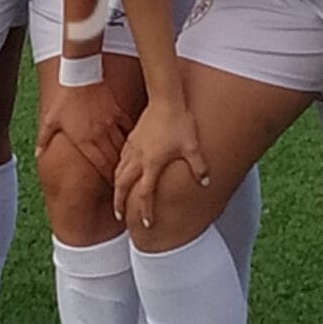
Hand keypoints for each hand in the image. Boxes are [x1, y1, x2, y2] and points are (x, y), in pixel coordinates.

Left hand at [37, 63, 130, 180]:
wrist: (81, 76)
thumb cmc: (64, 99)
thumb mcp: (51, 120)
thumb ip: (44, 139)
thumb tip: (37, 154)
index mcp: (84, 140)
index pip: (100, 165)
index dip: (108, 178)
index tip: (114, 188)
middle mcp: (100, 135)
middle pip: (113, 160)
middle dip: (120, 173)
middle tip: (126, 183)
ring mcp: (110, 124)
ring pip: (122, 147)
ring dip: (126, 159)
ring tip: (132, 169)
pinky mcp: (117, 113)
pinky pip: (127, 129)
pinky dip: (131, 138)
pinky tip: (136, 146)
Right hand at [112, 97, 207, 229]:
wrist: (165, 99)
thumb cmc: (179, 122)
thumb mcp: (192, 146)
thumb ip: (198, 167)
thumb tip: (205, 182)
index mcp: (152, 164)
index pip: (144, 194)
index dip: (145, 211)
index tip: (145, 224)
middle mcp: (138, 158)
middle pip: (122, 186)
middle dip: (119, 203)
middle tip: (120, 216)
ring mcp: (133, 147)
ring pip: (118, 172)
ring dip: (117, 187)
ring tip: (118, 196)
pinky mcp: (132, 138)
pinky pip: (121, 158)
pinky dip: (120, 169)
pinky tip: (123, 170)